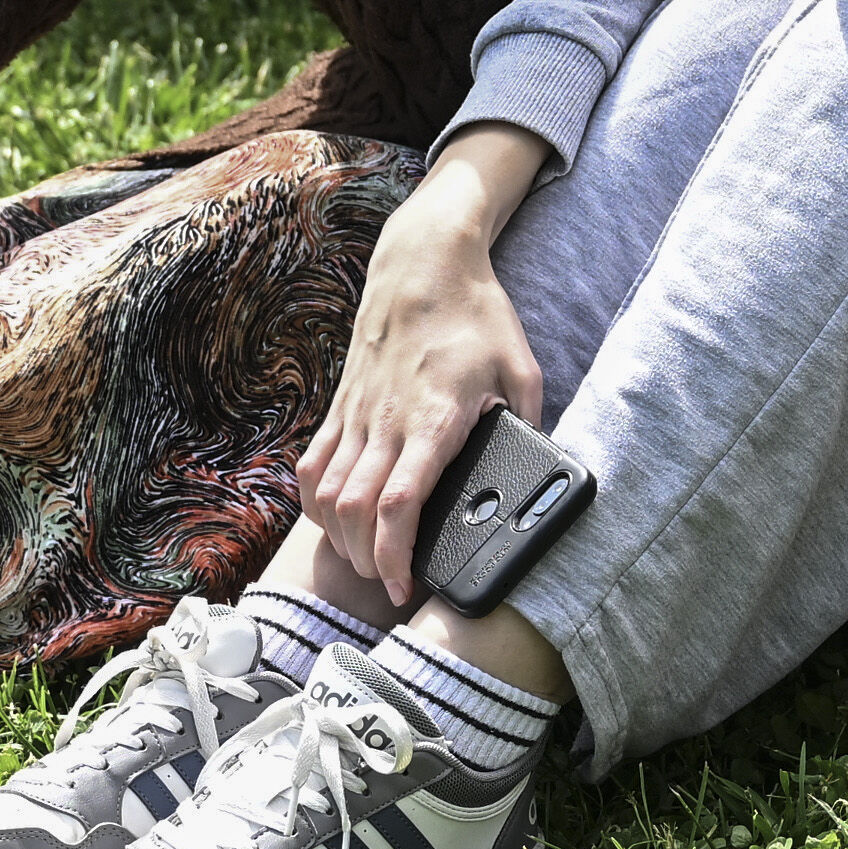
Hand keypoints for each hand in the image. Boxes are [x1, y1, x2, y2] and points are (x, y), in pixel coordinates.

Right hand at [295, 134, 549, 594]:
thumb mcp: (522, 369)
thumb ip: (530, 425)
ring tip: (365, 560)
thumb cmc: (476, 315)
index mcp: (433, 418)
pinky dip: (316, 503)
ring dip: (338, 538)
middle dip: (366, 560)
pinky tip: (334, 521)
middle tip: (390, 584)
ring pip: (326, 494)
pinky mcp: (341, 405)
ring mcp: (356, 413)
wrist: (423, 263)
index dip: (393, 553)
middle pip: (353, 510)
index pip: (398, 501)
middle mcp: (385, 421)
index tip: (402, 585)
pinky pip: (313, 465)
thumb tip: (535, 471)